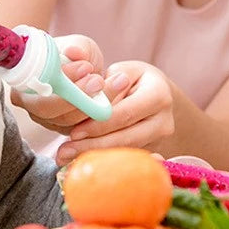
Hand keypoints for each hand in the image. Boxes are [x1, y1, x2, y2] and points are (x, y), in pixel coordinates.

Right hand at [10, 33, 105, 133]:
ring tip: (111, 84)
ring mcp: (46, 119)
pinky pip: (79, 128)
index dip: (61, 78)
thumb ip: (77, 48)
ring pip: (66, 121)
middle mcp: (30, 104)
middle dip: (77, 97)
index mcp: (23, 79)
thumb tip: (74, 52)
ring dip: (91, 105)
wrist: (83, 67)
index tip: (86, 66)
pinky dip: (96, 114)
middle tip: (99, 81)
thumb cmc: (74, 53)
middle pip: (48, 109)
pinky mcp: (63, 130)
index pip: (38, 84)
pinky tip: (112, 98)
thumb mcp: (77, 44)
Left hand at [53, 60, 174, 165]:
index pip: (125, 114)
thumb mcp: (124, 70)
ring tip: (66, 156)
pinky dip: (102, 158)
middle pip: (125, 138)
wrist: (159, 94)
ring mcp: (160, 140)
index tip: (74, 131)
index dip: (99, 124)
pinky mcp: (152, 151)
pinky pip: (124, 157)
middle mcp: (164, 121)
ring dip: (94, 154)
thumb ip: (107, 84)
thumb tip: (88, 100)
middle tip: (64, 151)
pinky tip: (79, 158)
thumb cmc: (136, 78)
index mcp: (159, 95)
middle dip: (92, 145)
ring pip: (124, 151)